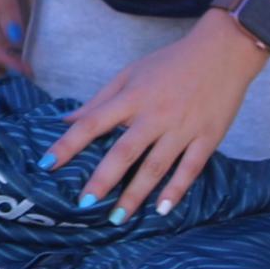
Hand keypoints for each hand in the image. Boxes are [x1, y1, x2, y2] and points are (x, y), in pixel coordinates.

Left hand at [43, 16, 268, 221]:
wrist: (223, 51)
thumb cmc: (171, 62)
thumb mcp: (130, 73)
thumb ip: (99, 100)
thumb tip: (66, 120)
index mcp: (132, 97)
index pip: (92, 122)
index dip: (68, 144)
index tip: (46, 164)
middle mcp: (155, 115)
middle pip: (124, 151)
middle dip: (102, 179)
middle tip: (84, 204)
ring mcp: (183, 128)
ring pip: (155, 166)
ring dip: (135, 194)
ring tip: (117, 217)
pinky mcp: (208, 138)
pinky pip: (190, 168)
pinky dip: (176, 190)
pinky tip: (161, 209)